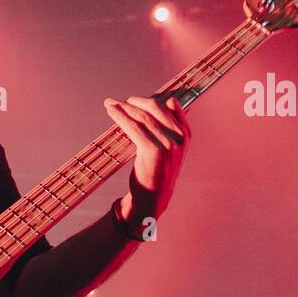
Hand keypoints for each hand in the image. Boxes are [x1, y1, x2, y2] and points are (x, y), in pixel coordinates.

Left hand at [103, 94, 190, 222]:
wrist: (153, 197)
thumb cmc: (158, 171)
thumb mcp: (172, 149)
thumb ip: (171, 128)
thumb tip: (169, 103)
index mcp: (186, 134)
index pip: (172, 105)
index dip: (152, 99)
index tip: (137, 100)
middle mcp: (179, 137)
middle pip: (156, 108)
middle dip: (137, 102)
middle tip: (122, 102)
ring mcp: (167, 143)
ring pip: (142, 117)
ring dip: (124, 107)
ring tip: (111, 104)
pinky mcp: (152, 150)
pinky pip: (133, 127)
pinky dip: (120, 116)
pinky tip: (111, 112)